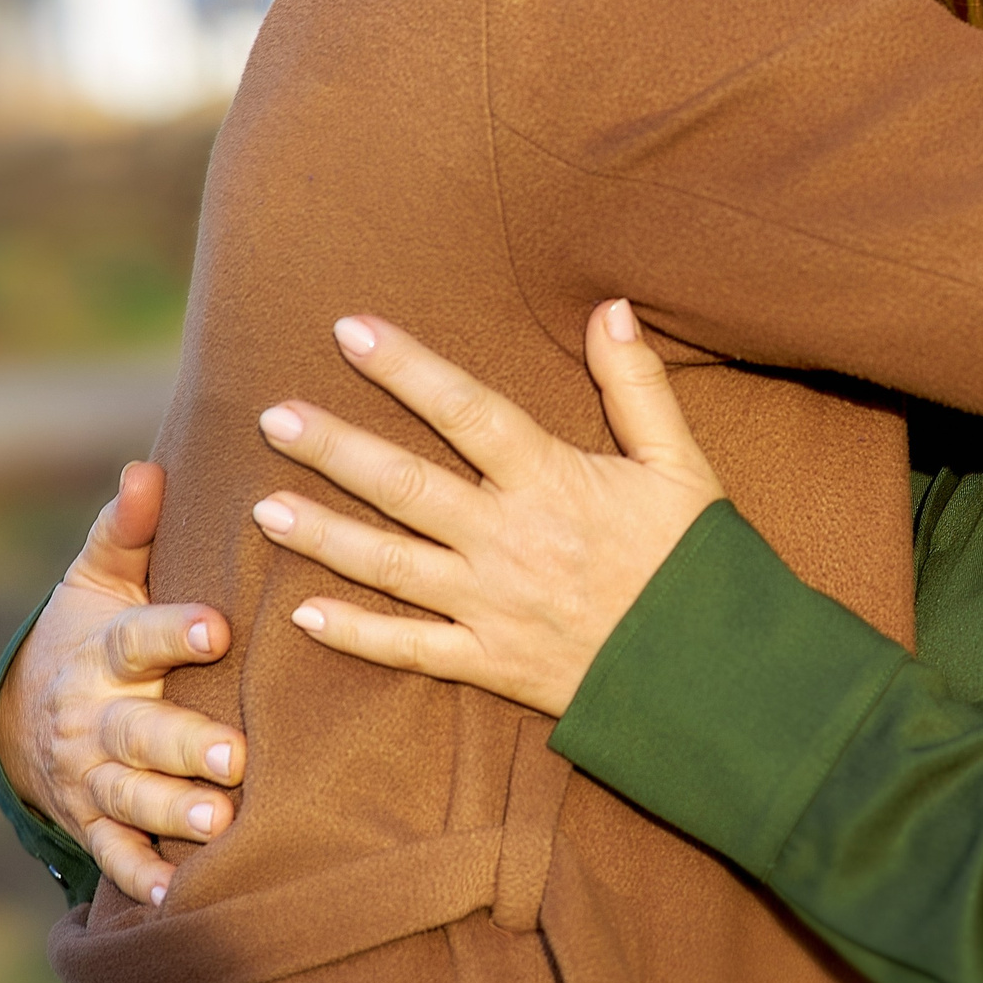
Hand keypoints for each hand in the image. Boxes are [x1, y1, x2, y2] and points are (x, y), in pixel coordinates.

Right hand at [0, 462, 246, 905]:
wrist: (32, 712)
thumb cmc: (95, 629)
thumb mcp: (101, 576)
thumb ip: (128, 528)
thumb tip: (148, 466)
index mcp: (103, 649)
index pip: (138, 638)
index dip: (176, 633)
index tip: (219, 629)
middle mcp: (94, 716)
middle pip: (138, 732)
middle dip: (182, 744)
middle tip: (232, 755)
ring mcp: (91, 775)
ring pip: (132, 796)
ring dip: (173, 811)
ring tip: (219, 821)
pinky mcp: (93, 820)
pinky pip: (115, 852)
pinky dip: (140, 876)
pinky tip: (176, 895)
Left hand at [253, 302, 723, 716]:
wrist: (718, 675)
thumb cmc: (700, 562)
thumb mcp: (681, 463)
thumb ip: (637, 386)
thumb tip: (610, 307)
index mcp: (552, 482)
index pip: (467, 411)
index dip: (406, 368)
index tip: (350, 330)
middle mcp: (509, 541)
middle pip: (405, 487)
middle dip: (334, 449)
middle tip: (273, 417)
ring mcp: (493, 607)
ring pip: (391, 566)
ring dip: (324, 535)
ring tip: (264, 505)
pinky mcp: (492, 665)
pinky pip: (411, 650)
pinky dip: (356, 634)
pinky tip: (304, 613)